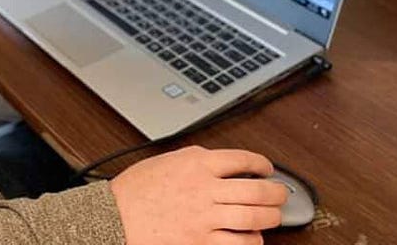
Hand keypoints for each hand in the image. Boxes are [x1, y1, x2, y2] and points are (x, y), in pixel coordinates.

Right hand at [109, 145, 287, 244]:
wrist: (115, 216)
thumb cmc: (135, 190)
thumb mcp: (166, 160)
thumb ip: (195, 159)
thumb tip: (220, 162)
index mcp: (196, 163)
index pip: (243, 159)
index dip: (262, 164)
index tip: (266, 169)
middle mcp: (205, 188)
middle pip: (257, 190)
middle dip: (277, 193)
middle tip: (281, 194)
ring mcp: (205, 217)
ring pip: (254, 217)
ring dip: (270, 217)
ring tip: (272, 216)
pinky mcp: (201, 241)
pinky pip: (239, 242)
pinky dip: (252, 240)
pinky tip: (252, 237)